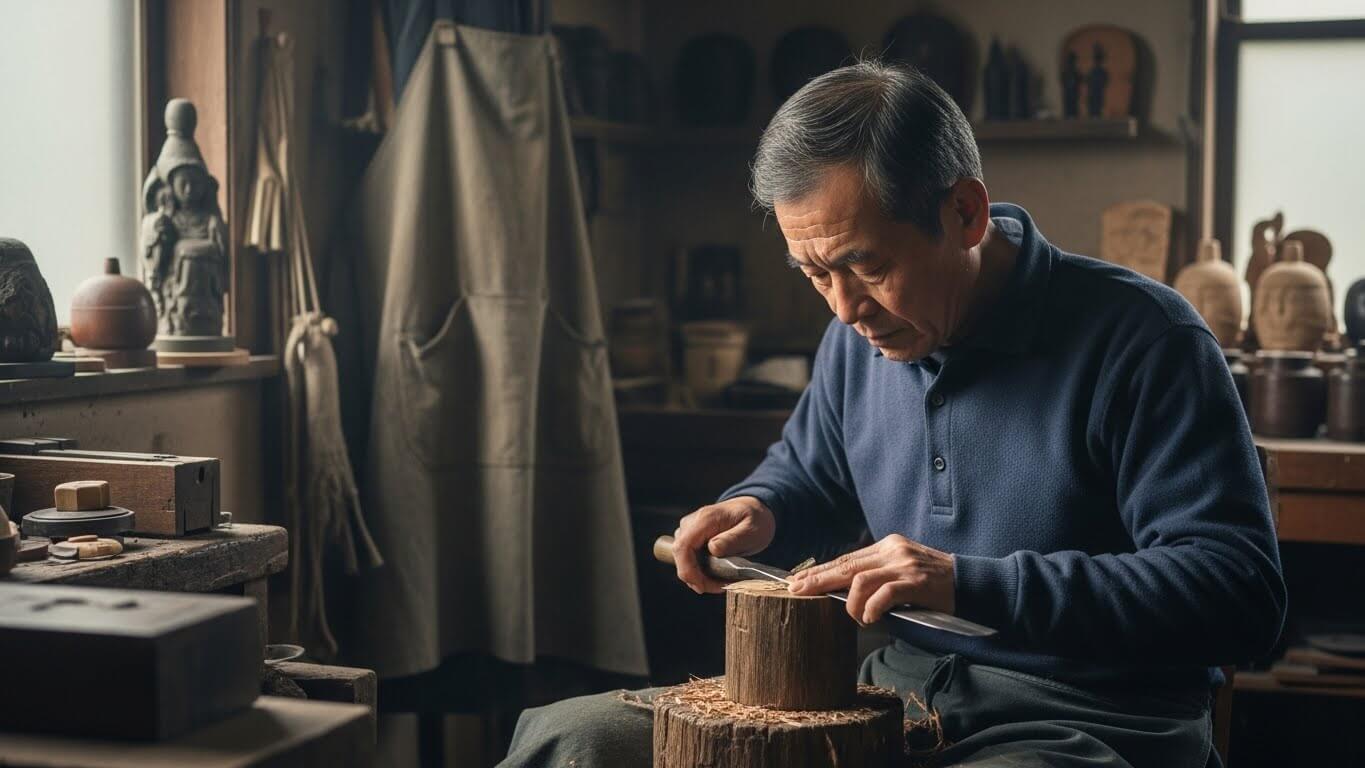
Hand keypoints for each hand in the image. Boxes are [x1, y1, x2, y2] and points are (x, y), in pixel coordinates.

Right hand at [672, 496, 775, 593]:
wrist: (752, 510)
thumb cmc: (754, 518)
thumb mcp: (752, 529)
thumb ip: (733, 538)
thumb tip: (712, 549)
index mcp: (705, 519)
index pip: (684, 546)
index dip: (688, 569)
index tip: (702, 586)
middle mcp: (692, 523)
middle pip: (681, 556)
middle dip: (696, 578)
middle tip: (720, 588)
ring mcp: (689, 531)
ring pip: (683, 561)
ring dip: (699, 577)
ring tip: (723, 582)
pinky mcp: (691, 539)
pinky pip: (688, 560)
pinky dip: (701, 572)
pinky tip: (717, 577)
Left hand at [788, 534, 955, 623]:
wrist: (975, 584)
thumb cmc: (936, 587)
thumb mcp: (902, 576)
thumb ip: (876, 581)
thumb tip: (843, 596)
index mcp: (888, 546)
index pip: (846, 558)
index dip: (821, 570)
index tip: (799, 580)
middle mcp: (894, 550)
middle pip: (846, 565)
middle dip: (819, 579)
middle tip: (798, 591)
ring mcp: (905, 564)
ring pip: (861, 579)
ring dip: (851, 603)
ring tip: (855, 617)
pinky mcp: (918, 580)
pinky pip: (885, 592)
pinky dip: (873, 606)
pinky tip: (870, 617)